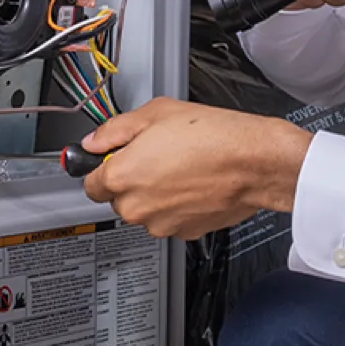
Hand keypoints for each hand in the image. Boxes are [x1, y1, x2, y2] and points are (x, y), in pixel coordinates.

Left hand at [81, 97, 312, 239]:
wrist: (255, 162)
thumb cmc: (214, 135)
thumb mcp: (158, 112)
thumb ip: (116, 128)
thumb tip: (95, 140)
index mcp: (122, 176)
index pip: (90, 183)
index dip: (103, 167)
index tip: (115, 158)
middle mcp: (136, 207)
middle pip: (119, 198)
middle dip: (133, 179)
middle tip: (158, 154)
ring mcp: (161, 224)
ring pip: (146, 210)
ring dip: (156, 193)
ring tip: (183, 166)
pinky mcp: (184, 233)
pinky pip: (170, 219)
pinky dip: (178, 205)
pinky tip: (195, 182)